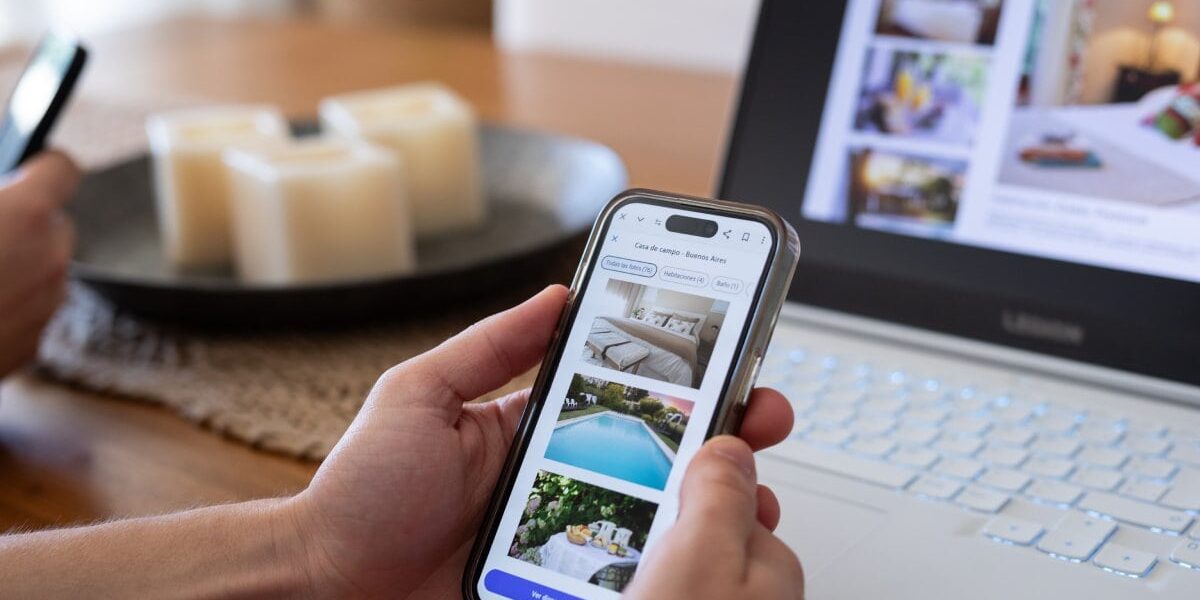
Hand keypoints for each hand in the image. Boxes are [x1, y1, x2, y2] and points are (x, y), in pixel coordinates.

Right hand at [0, 151, 79, 377]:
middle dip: (21, 224)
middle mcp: (49, 261)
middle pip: (52, 226)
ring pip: (40, 272)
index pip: (61, 171)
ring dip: (13, 267)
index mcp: (27, 216)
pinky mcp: (31, 347)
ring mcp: (45, 307)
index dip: (42, 168)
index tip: (28, 168)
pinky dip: (3, 308)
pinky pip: (27, 313)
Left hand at [287, 285, 800, 598]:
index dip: (684, 378)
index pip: (626, 394)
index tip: (735, 358)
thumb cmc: (363, 488)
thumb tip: (558, 293)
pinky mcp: (562, 583)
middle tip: (762, 421)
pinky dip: (671, 566)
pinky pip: (627, 574)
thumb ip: (490, 347)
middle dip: (723, 436)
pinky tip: (701, 553)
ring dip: (714, 504)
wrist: (329, 582)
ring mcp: (567, 534)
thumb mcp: (419, 393)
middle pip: (661, 456)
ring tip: (753, 493)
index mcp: (537, 426)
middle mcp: (564, 477)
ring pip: (659, 519)